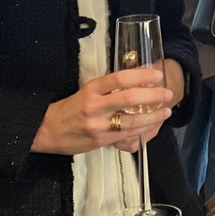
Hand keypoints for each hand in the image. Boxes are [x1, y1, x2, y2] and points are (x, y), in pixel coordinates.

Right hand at [31, 67, 173, 155]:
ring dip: (153, 117)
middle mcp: (94, 106)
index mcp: (91, 89)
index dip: (140, 76)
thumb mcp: (86, 92)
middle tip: (167, 94)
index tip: (157, 75)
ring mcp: (98, 125)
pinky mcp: (101, 140)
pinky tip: (152, 126)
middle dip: (152, 96)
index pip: (119, 78)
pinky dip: (142, 130)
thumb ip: (108, 88)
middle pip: (128, 98)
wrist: (47, 131)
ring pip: (131, 121)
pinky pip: (126, 135)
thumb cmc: (69, 109)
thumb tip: (136, 81)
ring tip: (166, 112)